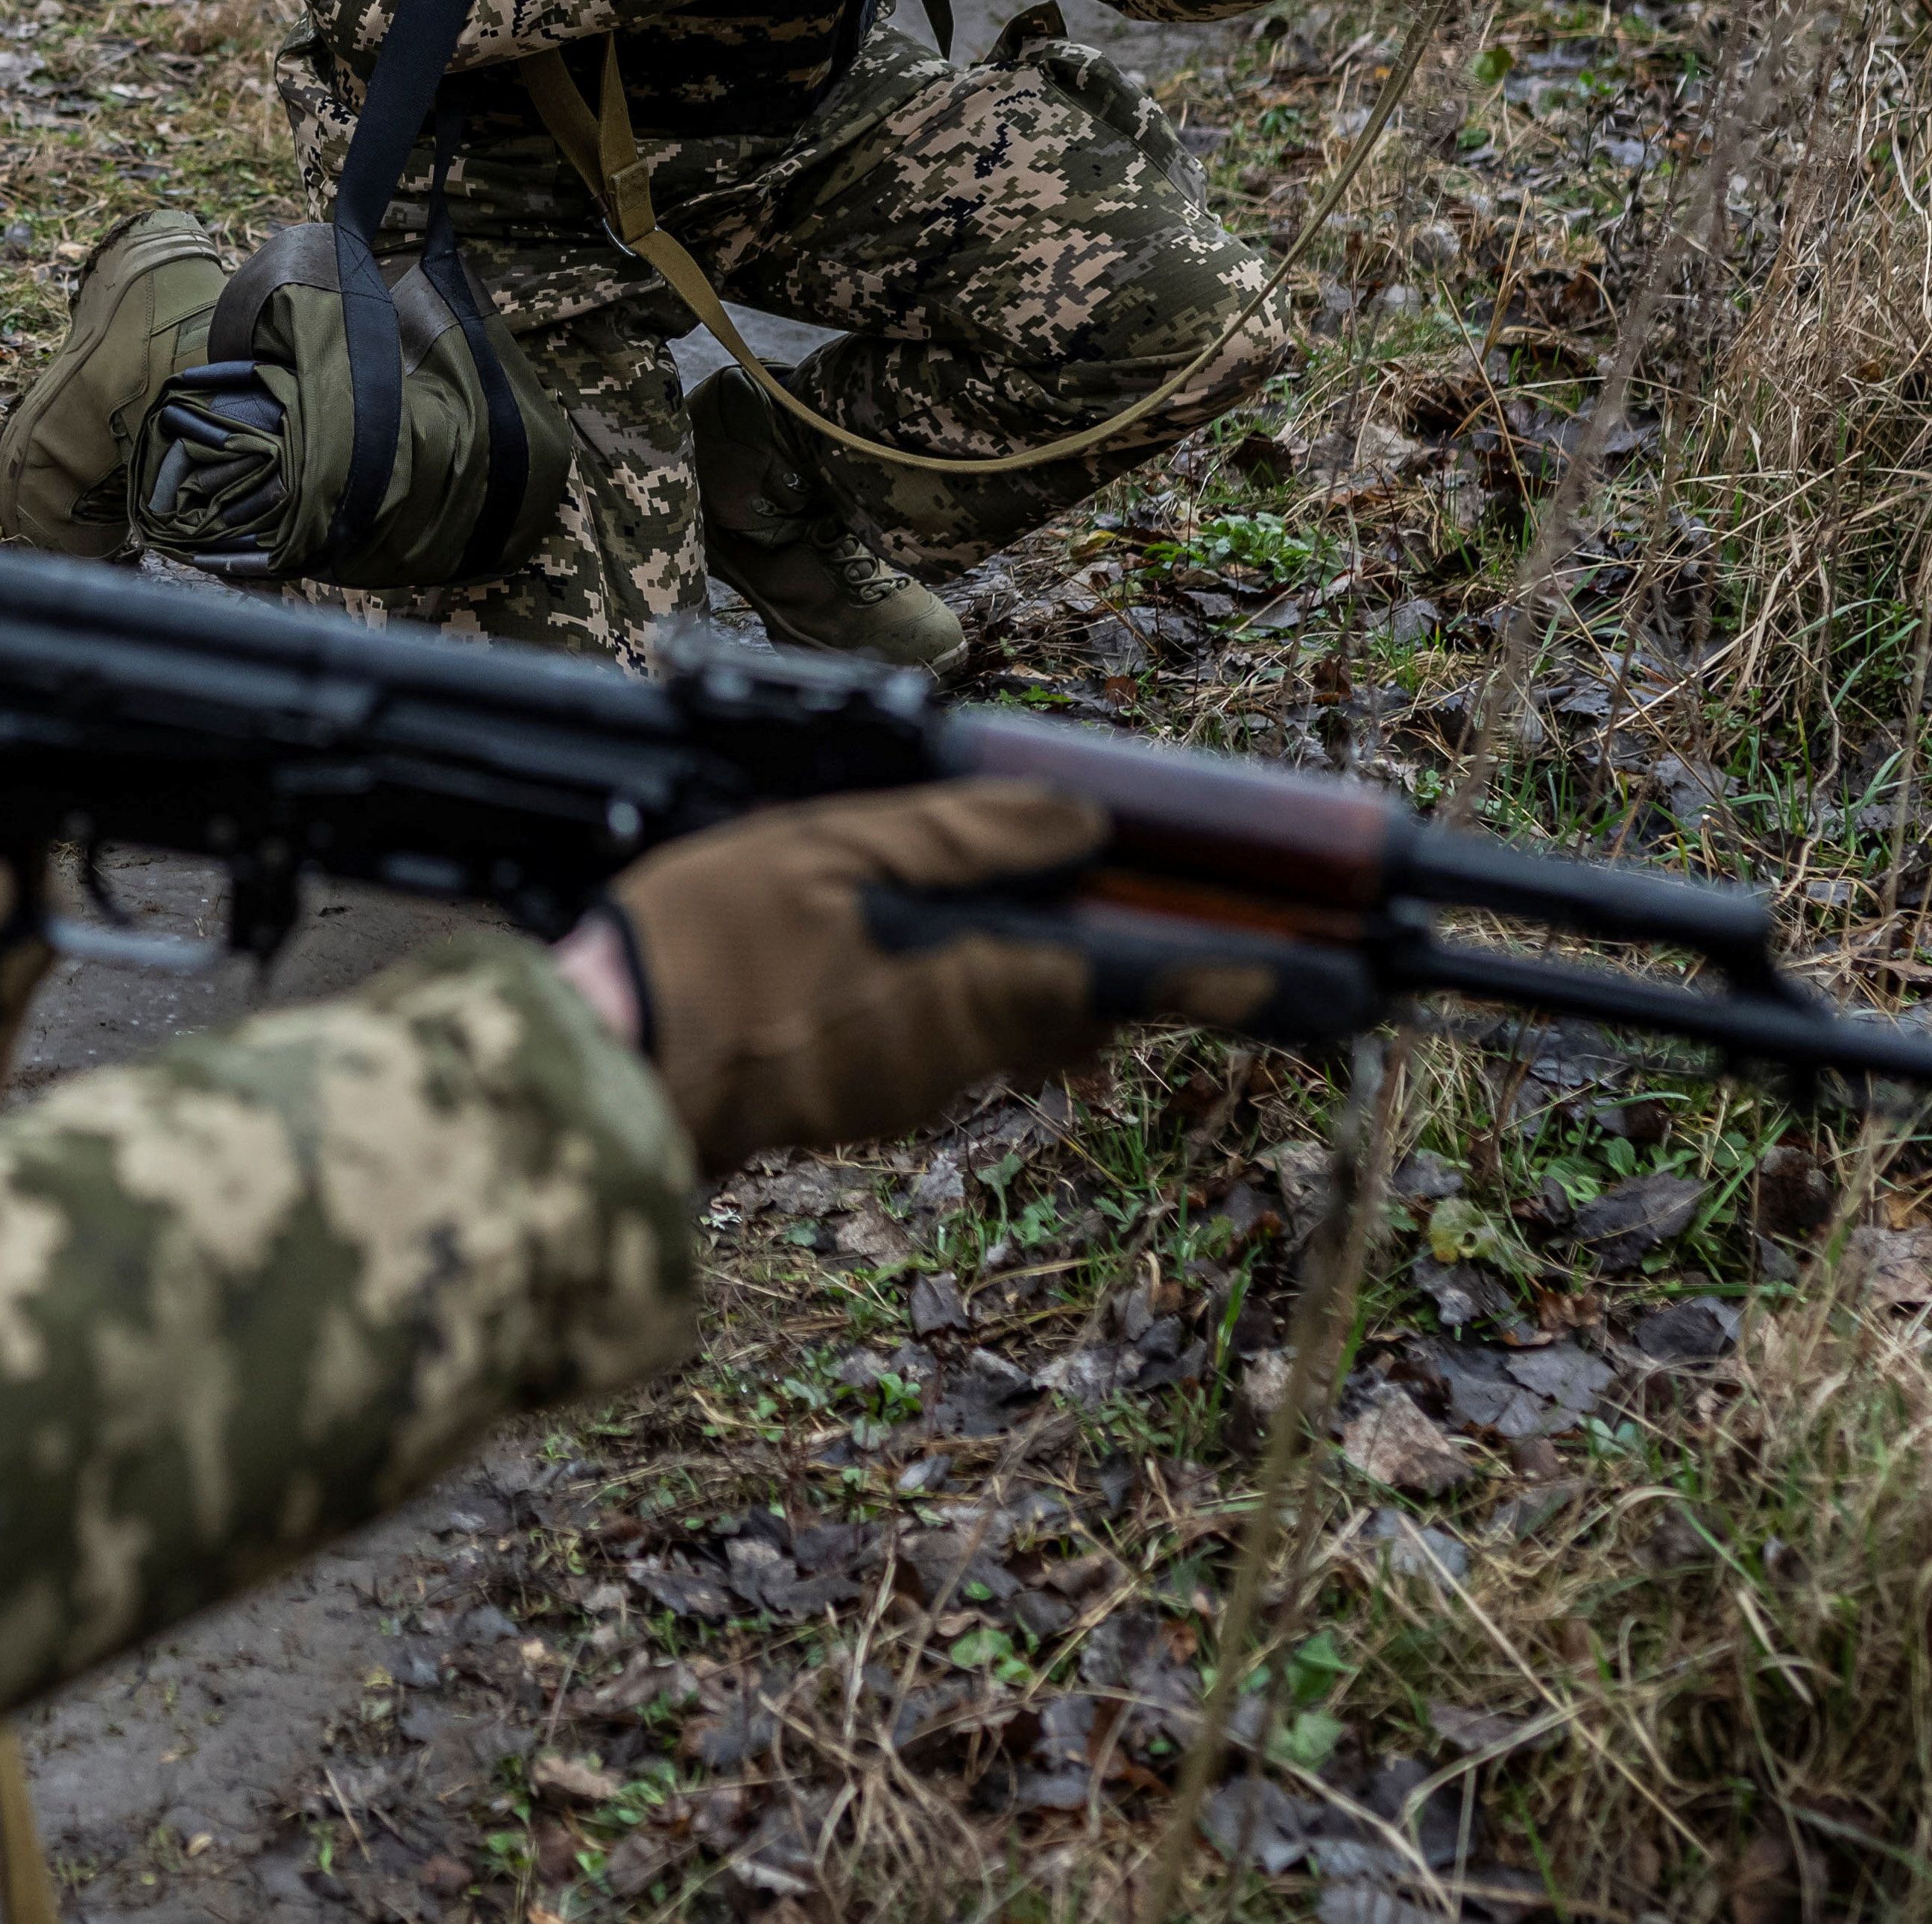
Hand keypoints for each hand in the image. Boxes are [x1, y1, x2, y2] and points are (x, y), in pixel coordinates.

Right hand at [577, 783, 1267, 1175]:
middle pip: (1067, 1000)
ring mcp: (907, 1091)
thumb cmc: (708, 951)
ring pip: (991, 1018)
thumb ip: (964, 837)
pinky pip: (921, 1042)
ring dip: (987, 965)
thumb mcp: (835, 849)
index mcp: (980, 986)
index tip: (1331, 978)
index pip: (1143, 983)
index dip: (1240, 978)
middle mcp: (965, 1054)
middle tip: (1081, 880)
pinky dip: (915, 991)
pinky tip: (846, 950)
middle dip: (1086, 952)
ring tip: (917, 893)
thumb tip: (1081, 824)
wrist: (601, 1068)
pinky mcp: (853, 1108)